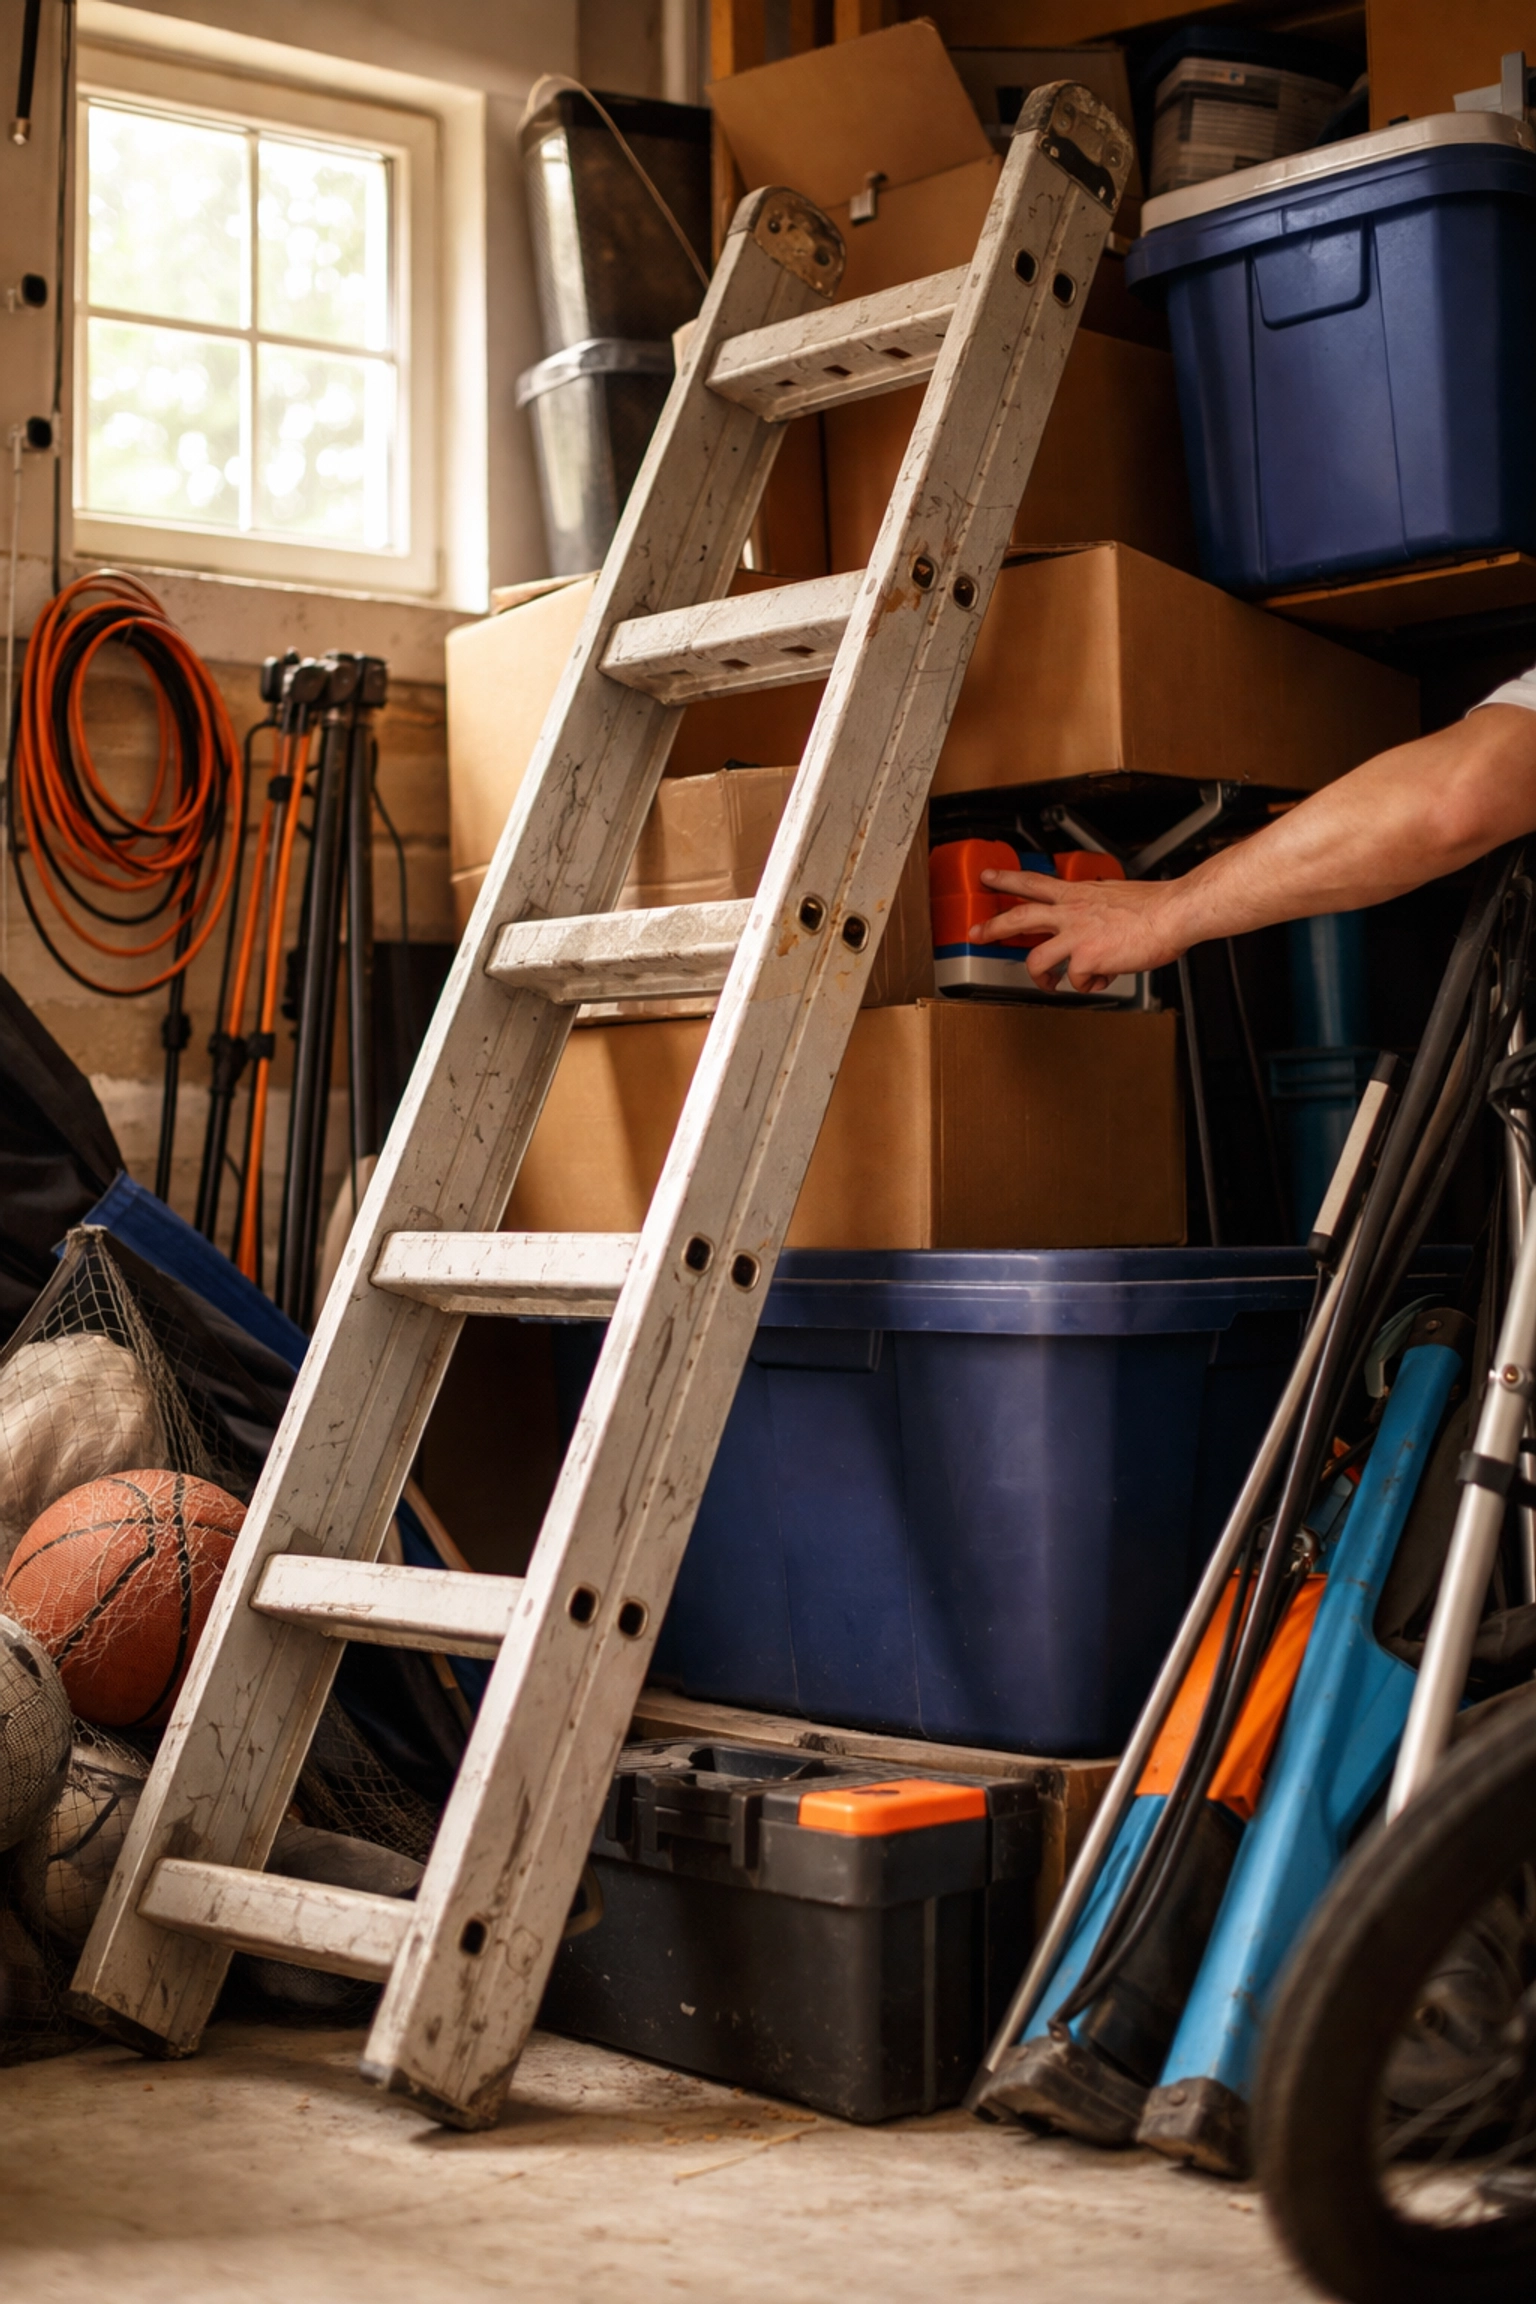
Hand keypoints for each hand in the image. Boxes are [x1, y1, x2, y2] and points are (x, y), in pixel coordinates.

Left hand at [972, 869, 1189, 991]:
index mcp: (1079, 893)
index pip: (1033, 882)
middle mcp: (1071, 912)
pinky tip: (1104, 976)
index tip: (988, 877)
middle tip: (976, 933)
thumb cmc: (1155, 907)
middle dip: (991, 926)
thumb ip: (1096, 910)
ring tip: (1048, 983)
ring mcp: (1075, 936)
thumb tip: (1094, 932)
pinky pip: (1077, 981)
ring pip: (1035, 961)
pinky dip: (1091, 984)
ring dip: (1041, 978)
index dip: (1006, 879)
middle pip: (1018, 917)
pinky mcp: (1085, 959)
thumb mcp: (1116, 896)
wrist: (1173, 914)